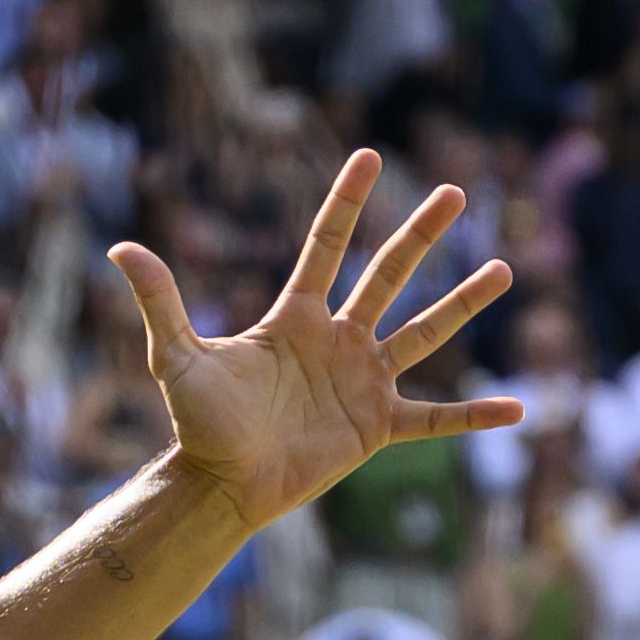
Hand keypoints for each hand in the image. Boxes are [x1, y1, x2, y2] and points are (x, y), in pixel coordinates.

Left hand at [107, 148, 518, 529]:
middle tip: (455, 190)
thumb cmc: (197, 423)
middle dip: (420, 234)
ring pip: (424, 332)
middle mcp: (337, 341)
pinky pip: (437, 418)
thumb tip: (119, 247)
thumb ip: (159, 301)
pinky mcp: (378, 426)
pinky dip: (476, 415)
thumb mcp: (176, 357)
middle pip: (387, 275)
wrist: (220, 484)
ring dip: (463, 303)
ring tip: (504, 267)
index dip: (346, 202)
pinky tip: (521, 407)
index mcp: (295, 318)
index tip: (368, 155)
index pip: (327, 247)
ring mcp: (363, 381)